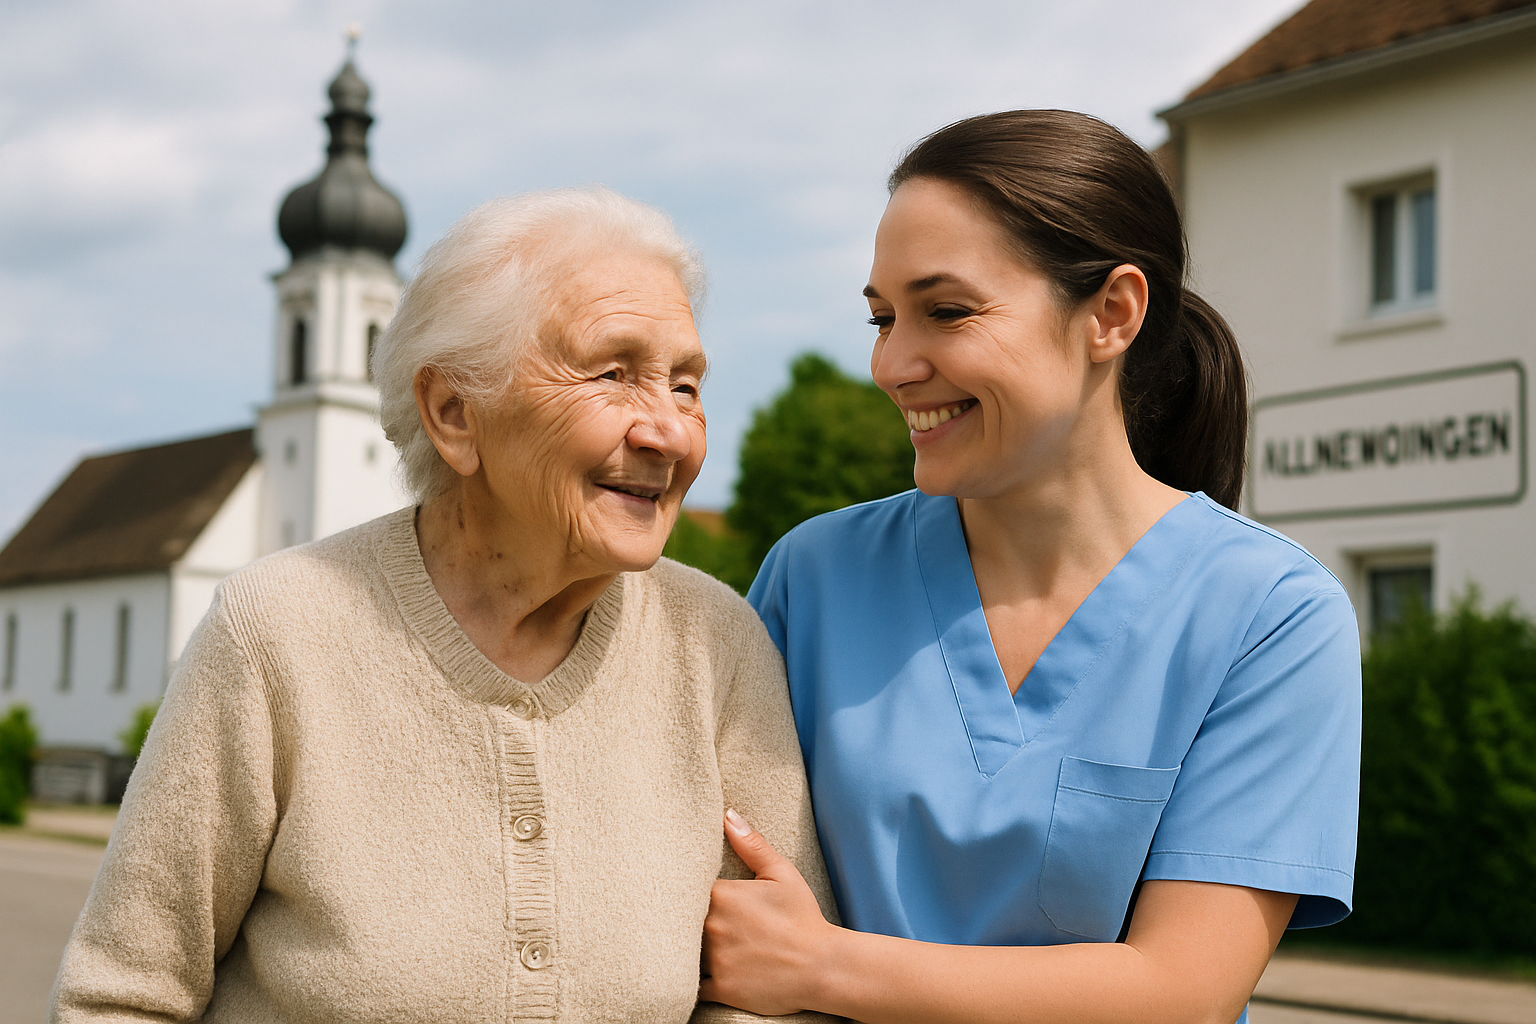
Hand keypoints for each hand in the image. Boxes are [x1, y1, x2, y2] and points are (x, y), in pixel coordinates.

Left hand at [699, 809, 836, 1015]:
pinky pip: (692, 984)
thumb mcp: (781, 874)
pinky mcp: (720, 988)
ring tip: (701, 946)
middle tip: (697, 921)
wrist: (823, 966)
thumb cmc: (803, 917)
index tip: (695, 896)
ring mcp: (714, 959)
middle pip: (680, 920)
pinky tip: (703, 972)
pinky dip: (693, 979)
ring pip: (683, 951)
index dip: (687, 893)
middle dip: (684, 920)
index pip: (686, 889)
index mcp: (721, 894)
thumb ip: (751, 844)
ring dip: (686, 949)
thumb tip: (727, 815)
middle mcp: (711, 926)